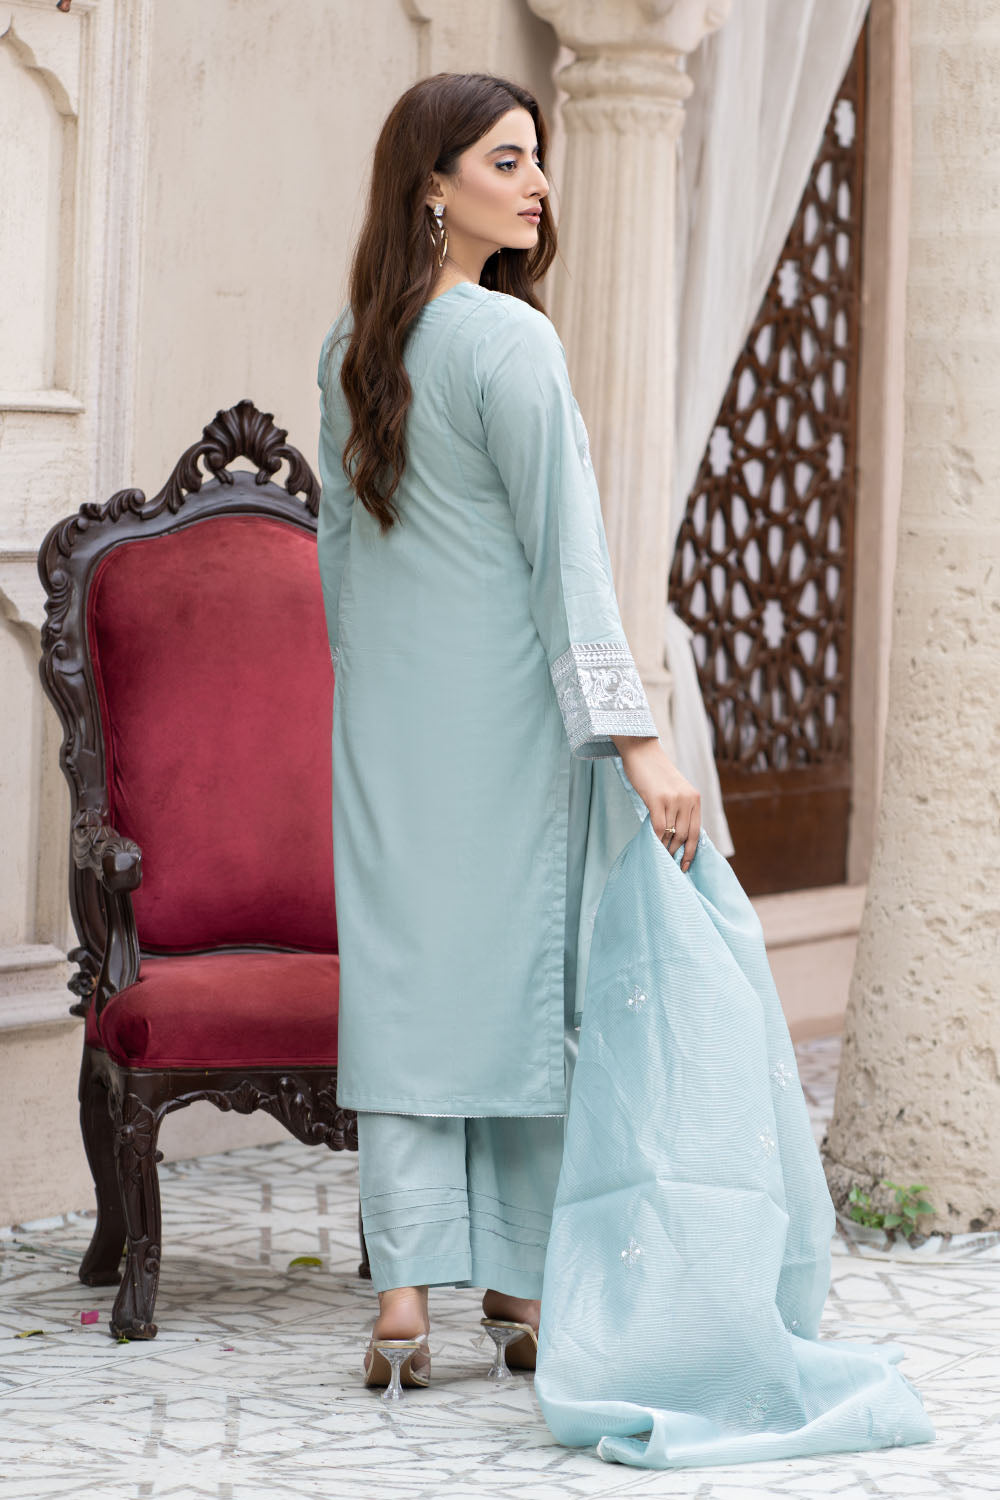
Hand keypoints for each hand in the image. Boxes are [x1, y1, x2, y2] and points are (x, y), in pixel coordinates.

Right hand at [611, 736, 701, 872]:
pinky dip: (656, 839)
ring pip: (671, 833)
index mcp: (695, 799)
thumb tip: (677, 838)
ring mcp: (673, 799)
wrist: (642, 752)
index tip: (685, 866)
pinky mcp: (657, 799)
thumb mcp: (675, 790)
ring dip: (665, 847)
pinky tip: (652, 844)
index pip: (697, 832)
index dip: (691, 851)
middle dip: (676, 852)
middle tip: (668, 862)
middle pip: (685, 835)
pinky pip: (658, 827)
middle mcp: (688, 799)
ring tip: (659, 855)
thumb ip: (680, 810)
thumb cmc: (655, 774)